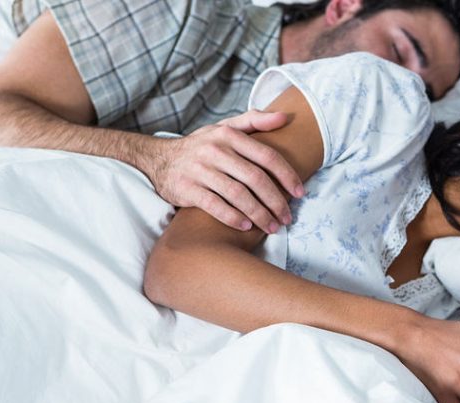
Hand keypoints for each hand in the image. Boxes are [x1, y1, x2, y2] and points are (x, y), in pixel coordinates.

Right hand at [143, 110, 304, 231]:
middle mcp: (215, 150)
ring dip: (259, 214)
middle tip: (287, 218)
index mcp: (228, 135)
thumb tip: (285, 117)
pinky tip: (246, 226)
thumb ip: (254, 121)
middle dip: (276, 201)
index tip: (300, 193)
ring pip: (238, 195)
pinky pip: (215, 205)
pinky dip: (232, 217)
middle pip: (255, 179)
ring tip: (272, 226)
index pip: (266, 156)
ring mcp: (199, 169)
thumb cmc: (202, 146)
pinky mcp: (186, 188)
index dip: (287, 175)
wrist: (159, 159)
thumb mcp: (225, 128)